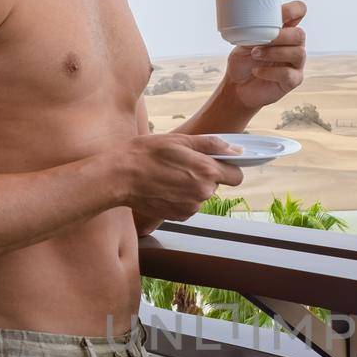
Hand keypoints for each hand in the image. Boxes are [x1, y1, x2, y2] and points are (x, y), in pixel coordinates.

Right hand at [123, 133, 244, 236]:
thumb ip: (212, 145)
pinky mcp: (179, 216)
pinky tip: (164, 188)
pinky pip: (188, 205)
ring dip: (190, 187)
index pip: (236, 176)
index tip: (215, 162)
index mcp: (207, 171)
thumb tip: (236, 150)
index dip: (228, 168)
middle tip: (181, 164)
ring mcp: (191, 207)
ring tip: (168, 176)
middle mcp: (203, 192)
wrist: (120, 177)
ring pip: (200, 196)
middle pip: (215, 185)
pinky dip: (180, 198)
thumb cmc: (147, 154)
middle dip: (204, 175)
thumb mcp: (181, 141)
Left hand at [224, 0, 305, 110]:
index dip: (294, 9)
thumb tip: (255, 24)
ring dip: (274, 53)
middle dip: (280, 36)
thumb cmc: (242, 61)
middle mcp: (294, 44)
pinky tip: (257, 71)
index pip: (299, 12)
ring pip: (298, 53)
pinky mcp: (294, 80)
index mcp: (284, 29)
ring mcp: (296, 63)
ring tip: (255, 54)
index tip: (281, 14)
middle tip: (260, 41)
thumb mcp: (243, 42)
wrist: (237, 86)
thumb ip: (253, 31)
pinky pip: (288, 74)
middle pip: (300, 34)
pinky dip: (270, 72)